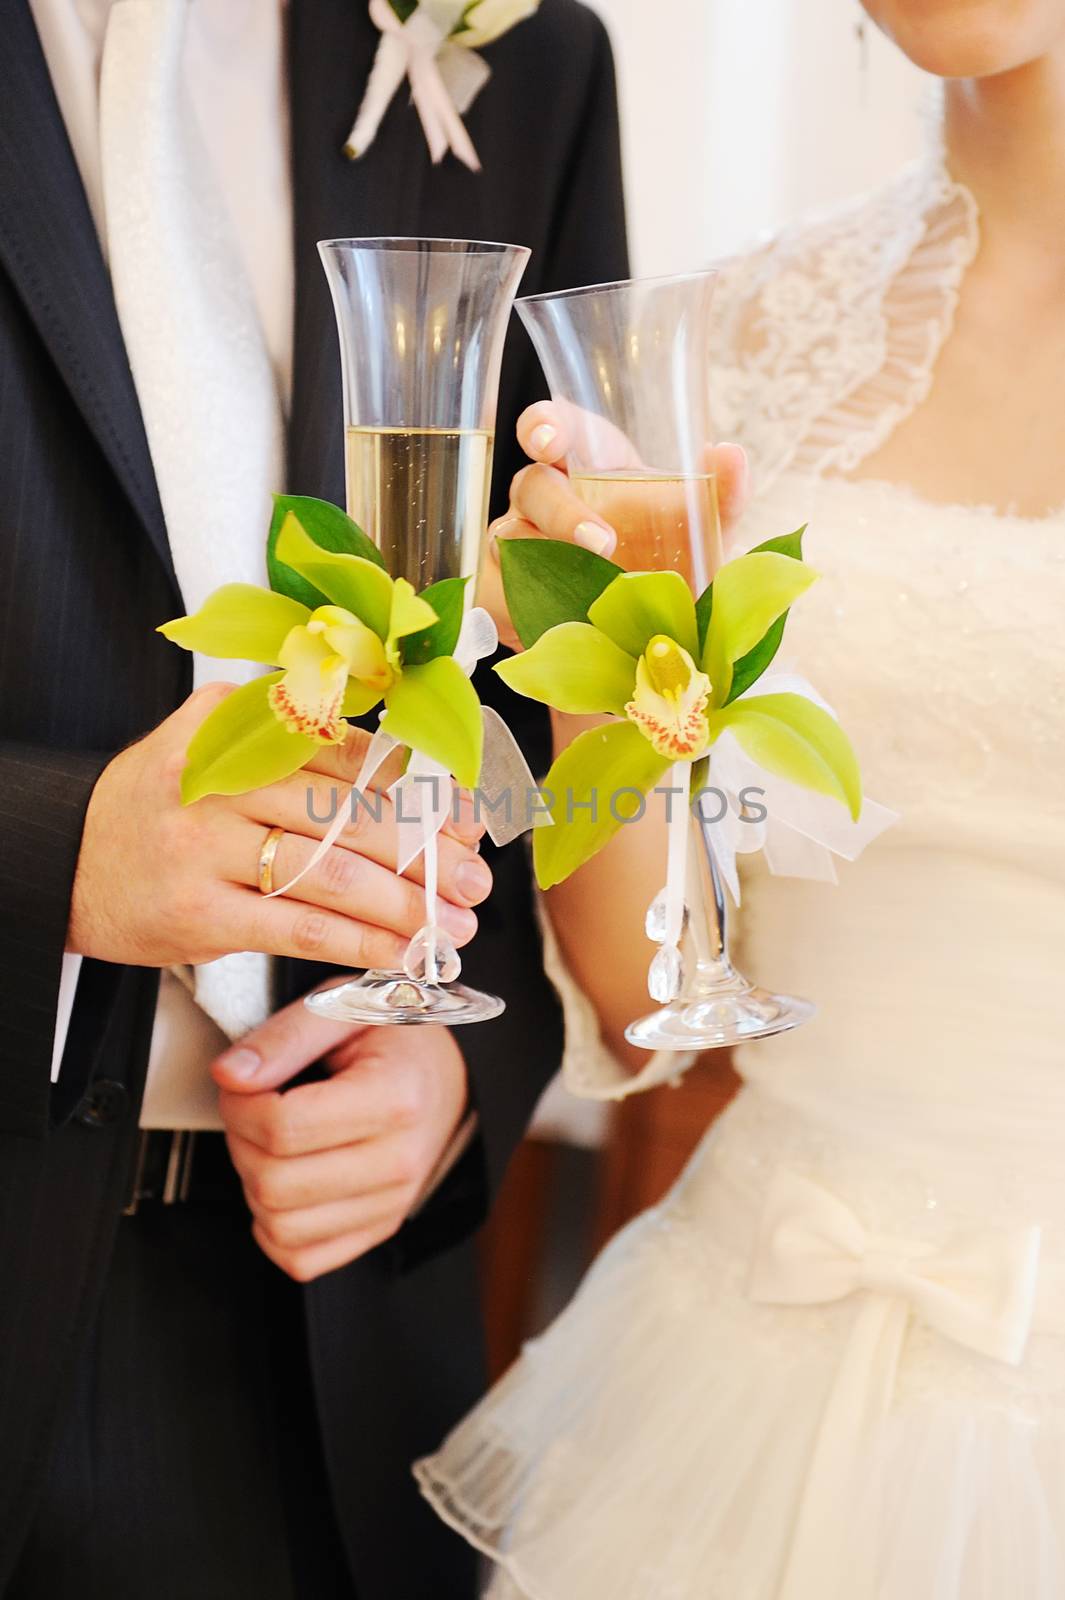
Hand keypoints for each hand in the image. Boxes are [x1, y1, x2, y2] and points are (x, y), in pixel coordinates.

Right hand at [68, 686, 490, 969]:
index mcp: (239, 723)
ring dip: (406, 907)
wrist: (66, 860)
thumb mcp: (224, 750)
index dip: (421, 793)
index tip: (467, 823)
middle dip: (428, 855)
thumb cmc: (167, 807)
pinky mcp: (198, 912)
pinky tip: (398, 953)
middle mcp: (221, 777)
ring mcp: (205, 845)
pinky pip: (299, 928)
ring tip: (452, 928)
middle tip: (476, 882)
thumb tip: (421, 787)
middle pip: (351, 815)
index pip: (354, 753)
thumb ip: (307, 753)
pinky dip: (359, 943)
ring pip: (332, 875)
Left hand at [212, 991, 468, 1280]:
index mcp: (395, 1099)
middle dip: (240, 1142)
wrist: (446, 1074)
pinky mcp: (380, 1229)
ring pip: (281, 1228)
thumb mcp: (342, 1009)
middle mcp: (400, 1161)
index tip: (242, 1082)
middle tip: (250, 1108)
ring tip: (268, 1145)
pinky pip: (302, 1261)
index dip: (239, 1104)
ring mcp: (392, 1203)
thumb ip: (285, 1037)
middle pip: (275, 1182)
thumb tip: (229, 1075)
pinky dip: (274, 1230)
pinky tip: (283, 1185)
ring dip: (252, 1186)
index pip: (283, 1127)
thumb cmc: (393, 1037)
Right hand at [477, 401, 750, 649]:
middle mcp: (545, 498)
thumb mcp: (700, 532)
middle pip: (530, 485)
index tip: (548, 441)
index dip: (543, 426)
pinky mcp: (505, 593)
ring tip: (590, 595)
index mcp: (587, 464)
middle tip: (604, 543)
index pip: (553, 427)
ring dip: (544, 565)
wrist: (650, 632)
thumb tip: (730, 454)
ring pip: (508, 540)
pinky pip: (497, 595)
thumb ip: (721, 495)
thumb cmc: (667, 560)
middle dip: (561, 511)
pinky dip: (520, 610)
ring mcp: (519, 544)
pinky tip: (559, 625)